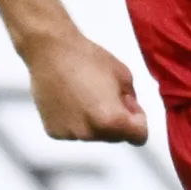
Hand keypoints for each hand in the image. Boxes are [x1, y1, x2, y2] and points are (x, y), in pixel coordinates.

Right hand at [23, 31, 150, 143]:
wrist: (52, 52)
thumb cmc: (88, 59)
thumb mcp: (124, 75)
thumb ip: (132, 100)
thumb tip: (128, 111)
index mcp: (112, 120)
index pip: (139, 137)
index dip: (139, 120)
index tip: (130, 105)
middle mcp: (90, 133)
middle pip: (115, 137)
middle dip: (117, 121)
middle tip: (107, 97)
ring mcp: (70, 134)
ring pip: (94, 134)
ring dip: (95, 122)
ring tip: (85, 96)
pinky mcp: (54, 131)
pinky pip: (74, 131)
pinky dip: (76, 121)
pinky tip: (70, 100)